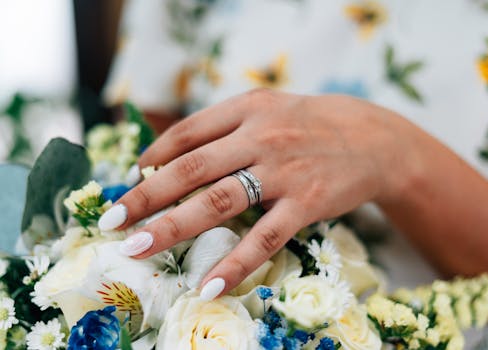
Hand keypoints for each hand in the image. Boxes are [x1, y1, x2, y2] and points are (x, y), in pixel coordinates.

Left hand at [98, 89, 420, 297]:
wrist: (373, 138)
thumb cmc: (310, 126)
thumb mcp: (267, 110)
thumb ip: (222, 128)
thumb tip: (166, 158)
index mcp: (247, 108)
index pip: (187, 132)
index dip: (152, 157)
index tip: (130, 181)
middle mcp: (262, 135)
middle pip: (192, 167)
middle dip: (146, 195)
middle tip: (113, 221)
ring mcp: (285, 169)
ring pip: (219, 201)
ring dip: (174, 227)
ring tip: (139, 248)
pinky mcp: (308, 201)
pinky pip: (265, 236)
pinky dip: (235, 262)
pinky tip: (209, 284)